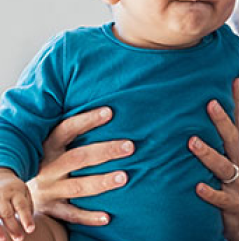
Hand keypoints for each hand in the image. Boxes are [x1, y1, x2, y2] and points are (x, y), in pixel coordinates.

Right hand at [0, 168, 33, 240]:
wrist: (0, 176)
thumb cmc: (15, 189)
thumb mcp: (24, 192)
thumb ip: (27, 205)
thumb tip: (28, 222)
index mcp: (16, 191)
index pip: (22, 206)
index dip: (26, 218)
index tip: (31, 230)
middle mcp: (2, 195)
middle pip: (7, 212)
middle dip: (13, 227)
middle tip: (20, 239)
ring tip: (3, 240)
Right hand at [26, 108, 132, 225]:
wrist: (19, 196)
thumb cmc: (48, 163)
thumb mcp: (53, 146)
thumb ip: (74, 133)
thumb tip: (110, 110)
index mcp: (48, 148)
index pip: (66, 130)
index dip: (87, 120)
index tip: (110, 112)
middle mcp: (48, 168)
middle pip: (78, 158)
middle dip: (104, 151)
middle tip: (130, 146)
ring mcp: (50, 189)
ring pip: (78, 186)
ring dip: (102, 182)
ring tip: (124, 177)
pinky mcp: (53, 209)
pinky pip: (72, 215)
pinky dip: (89, 217)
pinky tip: (107, 217)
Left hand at [190, 78, 238, 240]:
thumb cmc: (231, 187)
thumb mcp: (228, 162)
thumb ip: (218, 142)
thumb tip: (198, 116)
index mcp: (236, 153)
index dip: (238, 102)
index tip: (234, 79)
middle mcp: (238, 165)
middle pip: (233, 139)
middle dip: (222, 121)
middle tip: (210, 102)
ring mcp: (235, 185)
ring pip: (223, 167)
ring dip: (208, 154)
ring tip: (192, 142)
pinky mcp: (231, 205)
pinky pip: (219, 198)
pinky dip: (209, 192)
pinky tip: (197, 186)